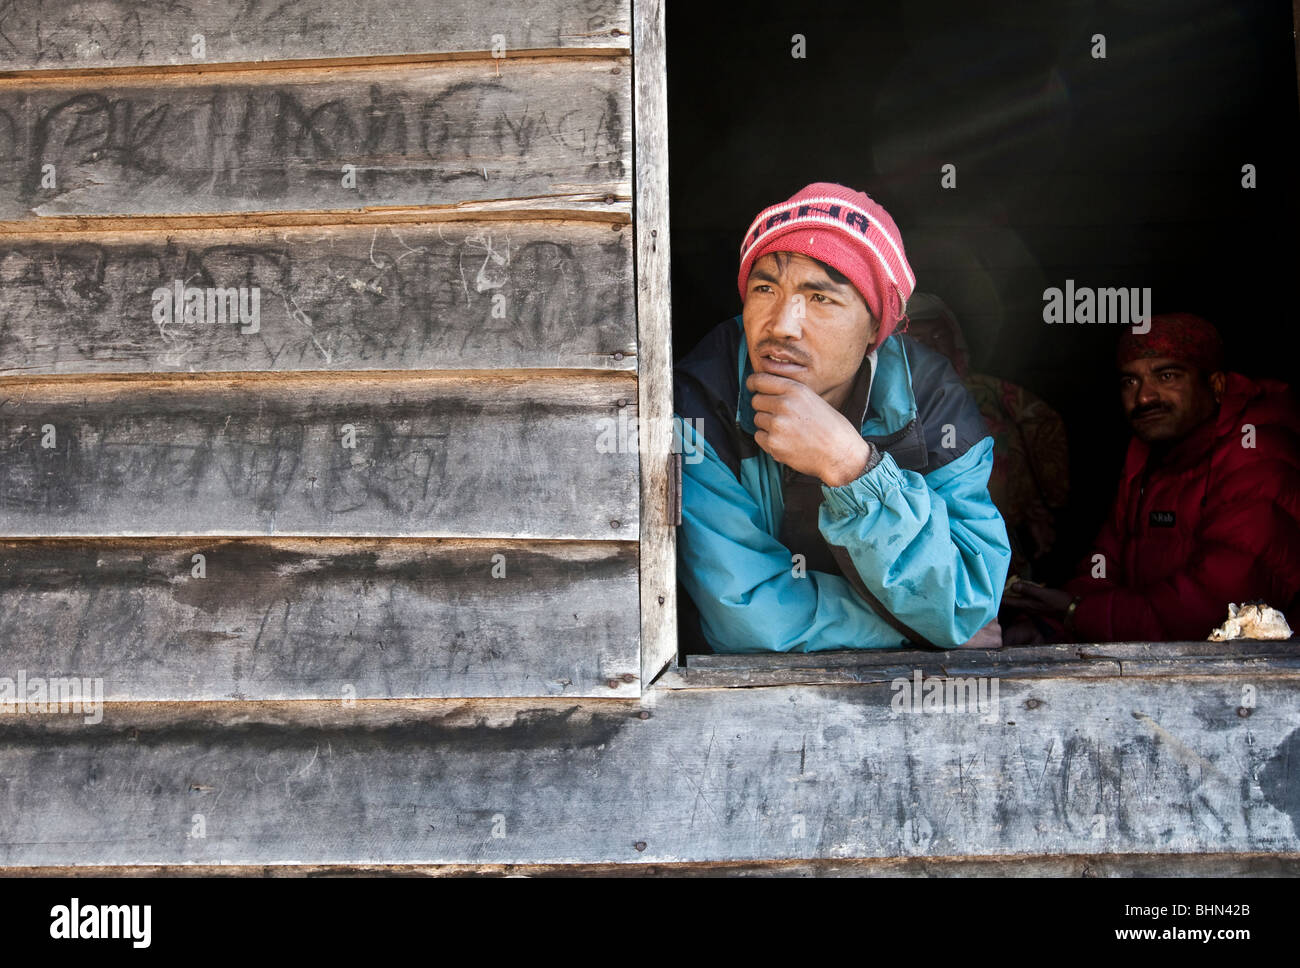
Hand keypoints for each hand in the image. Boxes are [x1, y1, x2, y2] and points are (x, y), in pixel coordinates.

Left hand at [746, 372, 870, 485]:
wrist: (840, 454)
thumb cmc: (831, 427)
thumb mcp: (813, 399)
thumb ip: (789, 392)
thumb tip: (764, 389)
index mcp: (795, 390)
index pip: (760, 380)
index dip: (753, 384)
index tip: (752, 388)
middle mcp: (784, 404)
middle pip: (756, 401)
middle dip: (764, 408)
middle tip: (780, 416)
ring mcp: (777, 424)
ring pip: (757, 419)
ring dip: (767, 425)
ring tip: (788, 431)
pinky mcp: (773, 443)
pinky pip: (759, 436)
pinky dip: (768, 440)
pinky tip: (786, 441)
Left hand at [1002, 581, 1074, 615]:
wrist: (1073, 611)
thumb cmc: (1059, 602)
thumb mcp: (1043, 594)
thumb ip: (1029, 589)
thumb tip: (1013, 586)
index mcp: (1026, 605)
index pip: (1008, 601)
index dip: (998, 596)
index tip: (990, 589)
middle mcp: (1027, 607)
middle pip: (1011, 601)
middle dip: (1003, 595)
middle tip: (996, 586)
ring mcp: (1032, 607)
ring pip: (1017, 601)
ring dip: (1011, 594)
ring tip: (1005, 586)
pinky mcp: (1038, 606)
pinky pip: (1024, 600)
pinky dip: (1020, 594)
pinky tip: (1020, 589)